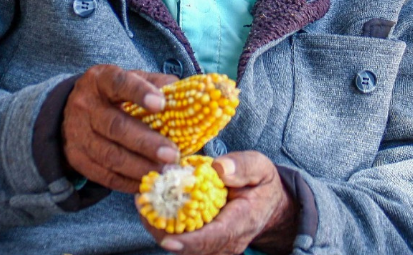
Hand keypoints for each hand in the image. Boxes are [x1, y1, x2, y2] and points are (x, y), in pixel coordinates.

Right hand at [62, 64, 179, 192]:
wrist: (72, 112)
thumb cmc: (115, 95)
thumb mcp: (132, 80)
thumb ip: (159, 84)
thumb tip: (189, 96)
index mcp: (102, 80)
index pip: (119, 83)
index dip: (140, 93)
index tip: (161, 104)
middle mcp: (85, 105)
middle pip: (115, 126)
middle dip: (146, 143)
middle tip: (172, 155)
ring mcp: (78, 134)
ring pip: (110, 155)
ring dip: (140, 167)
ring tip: (165, 172)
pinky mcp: (77, 159)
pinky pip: (104, 175)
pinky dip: (128, 182)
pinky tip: (148, 182)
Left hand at [147, 151, 299, 254]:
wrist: (268, 206)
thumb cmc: (262, 185)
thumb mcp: (260, 167)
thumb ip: (243, 166)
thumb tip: (220, 168)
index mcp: (242, 223)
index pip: (214, 238)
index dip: (190, 241)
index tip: (169, 239)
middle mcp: (227, 242)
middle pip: (191, 248)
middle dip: (163, 231)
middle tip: (143, 205)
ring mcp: (216, 247)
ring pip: (183, 247)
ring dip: (160, 228)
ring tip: (143, 204)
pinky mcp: (206, 245)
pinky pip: (182, 242)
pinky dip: (165, 227)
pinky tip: (153, 207)